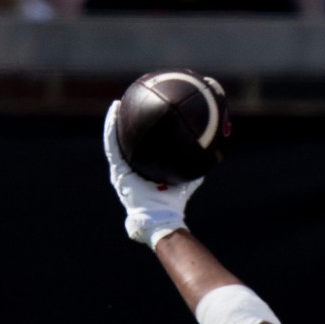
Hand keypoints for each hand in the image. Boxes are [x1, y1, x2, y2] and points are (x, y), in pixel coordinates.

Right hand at [103, 104, 200, 247]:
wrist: (161, 218)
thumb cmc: (173, 204)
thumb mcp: (186, 180)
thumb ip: (194, 168)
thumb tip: (212, 153)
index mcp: (141, 172)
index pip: (138, 149)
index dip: (138, 134)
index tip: (142, 116)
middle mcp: (128, 171)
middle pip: (125, 143)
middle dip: (124, 125)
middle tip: (127, 107)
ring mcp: (121, 172)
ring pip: (114, 142)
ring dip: (113, 122)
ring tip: (117, 105)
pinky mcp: (118, 171)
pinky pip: (113, 146)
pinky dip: (112, 129)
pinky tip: (115, 112)